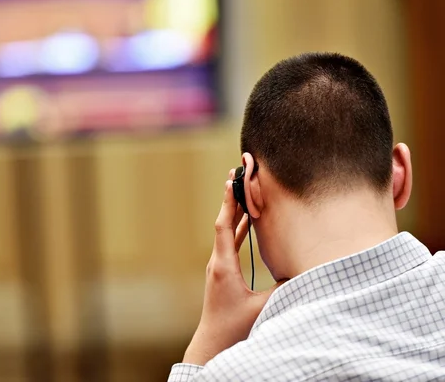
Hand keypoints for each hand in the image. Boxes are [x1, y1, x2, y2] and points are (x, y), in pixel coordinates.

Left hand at [183, 170, 284, 365]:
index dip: (228, 202)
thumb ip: (285, 289)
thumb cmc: (234, 327)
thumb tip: (307, 270)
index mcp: (223, 266)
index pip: (224, 226)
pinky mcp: (221, 273)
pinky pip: (230, 243)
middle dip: (231, 199)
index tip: (231, 180)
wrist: (211, 343)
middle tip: (238, 175)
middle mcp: (217, 262)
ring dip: (235, 212)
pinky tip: (248, 221)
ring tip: (244, 191)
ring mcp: (218, 267)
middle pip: (223, 223)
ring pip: (226, 232)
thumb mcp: (263, 307)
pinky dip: (238, 229)